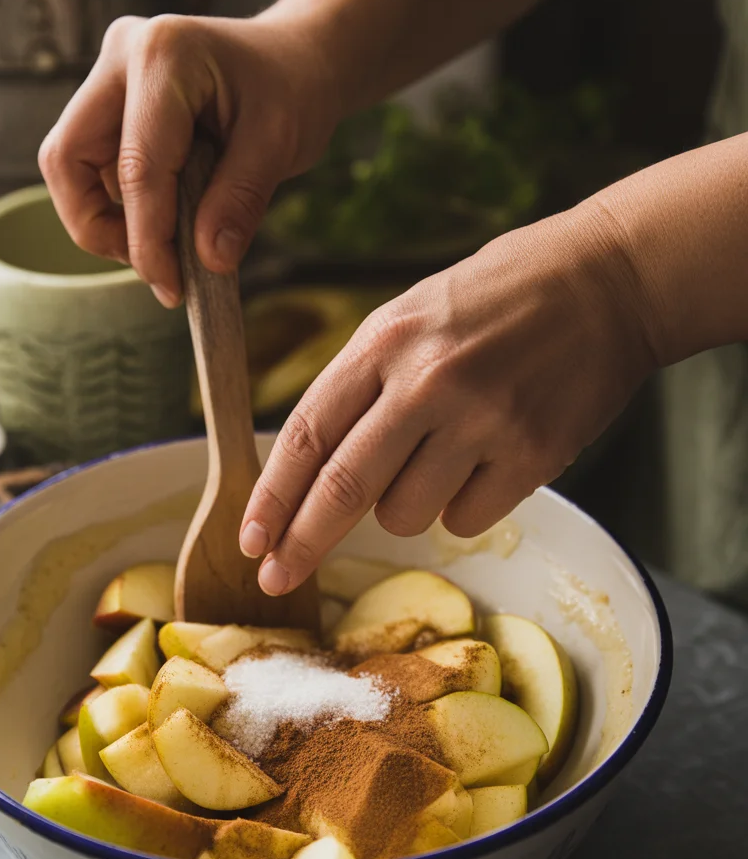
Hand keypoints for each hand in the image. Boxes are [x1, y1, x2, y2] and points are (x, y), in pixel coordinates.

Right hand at [39, 13, 338, 305]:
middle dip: (98, 227)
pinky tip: (164, 218)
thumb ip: (241, 201)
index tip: (171, 287)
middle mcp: (121, 56)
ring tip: (164, 244)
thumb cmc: (293, 90)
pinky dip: (117, 204)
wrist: (295, 57)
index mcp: (164, 55)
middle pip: (67, 157)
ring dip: (105, 218)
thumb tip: (208, 261)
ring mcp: (108, 76)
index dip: (148, 239)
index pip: (137, 166)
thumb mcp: (281, 144)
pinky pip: (90, 164)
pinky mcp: (108, 101)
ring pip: (70, 164)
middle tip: (154, 265)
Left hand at [239, 204, 656, 593]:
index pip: (308, 434)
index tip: (251, 537)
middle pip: (342, 488)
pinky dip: (462, 505)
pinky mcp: (533, 454)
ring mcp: (483, 420)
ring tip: (438, 456)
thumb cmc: (498, 297)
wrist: (607, 281)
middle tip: (277, 578)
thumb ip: (362, 384)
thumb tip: (313, 470)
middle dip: (301, 543)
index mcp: (386, 340)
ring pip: (404, 516)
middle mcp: (427, 382)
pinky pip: (465, 520)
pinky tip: (484, 460)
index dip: (272, 495)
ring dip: (402, 507)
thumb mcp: (411, 314)